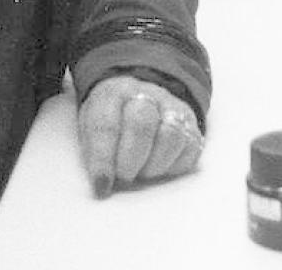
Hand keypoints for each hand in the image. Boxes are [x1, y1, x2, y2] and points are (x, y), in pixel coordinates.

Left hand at [77, 74, 203, 196]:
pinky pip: (191, 147)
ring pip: (172, 135)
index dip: (102, 160)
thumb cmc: (111, 124)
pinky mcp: (191, 124)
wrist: (138, 102)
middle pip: (142, 124)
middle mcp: (145, 95)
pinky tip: (160, 168)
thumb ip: (94, 154)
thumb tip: (102, 185)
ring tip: (143, 173)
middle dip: (131, 160)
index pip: (106, 125)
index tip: (100, 186)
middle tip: (124, 177)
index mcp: (112, 95)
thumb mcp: (90, 131)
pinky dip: (175, 166)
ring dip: (155, 164)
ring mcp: (172, 107)